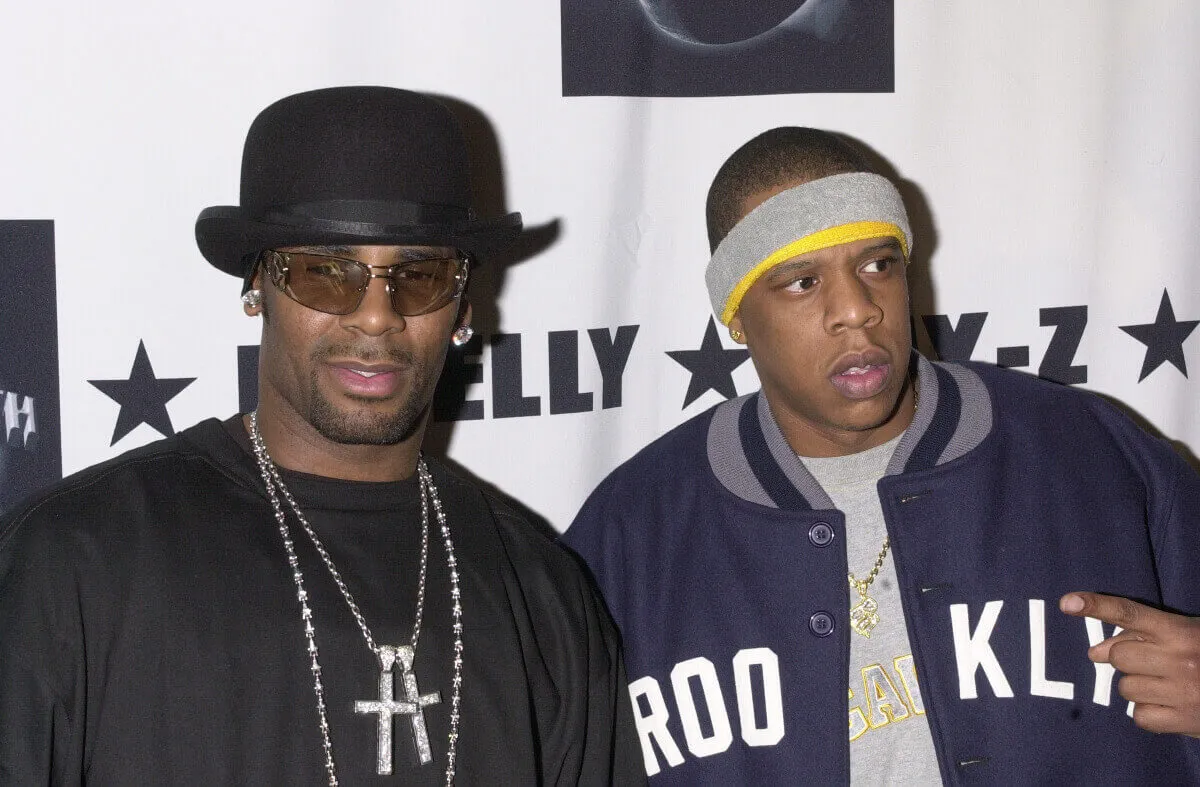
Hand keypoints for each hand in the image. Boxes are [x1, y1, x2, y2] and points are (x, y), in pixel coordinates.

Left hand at [1060, 592, 1199, 737]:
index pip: (1130, 614)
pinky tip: (1168, 705)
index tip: (1067, 602)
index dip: (1096, 606)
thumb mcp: (1186, 634)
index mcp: (1181, 631)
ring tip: (1166, 684)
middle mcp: (1180, 659)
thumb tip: (1094, 652)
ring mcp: (1182, 691)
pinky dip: (1148, 713)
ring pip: (1125, 687)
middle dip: (1127, 658)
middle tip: (1151, 662)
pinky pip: (1139, 716)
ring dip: (1138, 686)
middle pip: (1118, 655)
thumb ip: (1142, 636)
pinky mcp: (1185, 721)